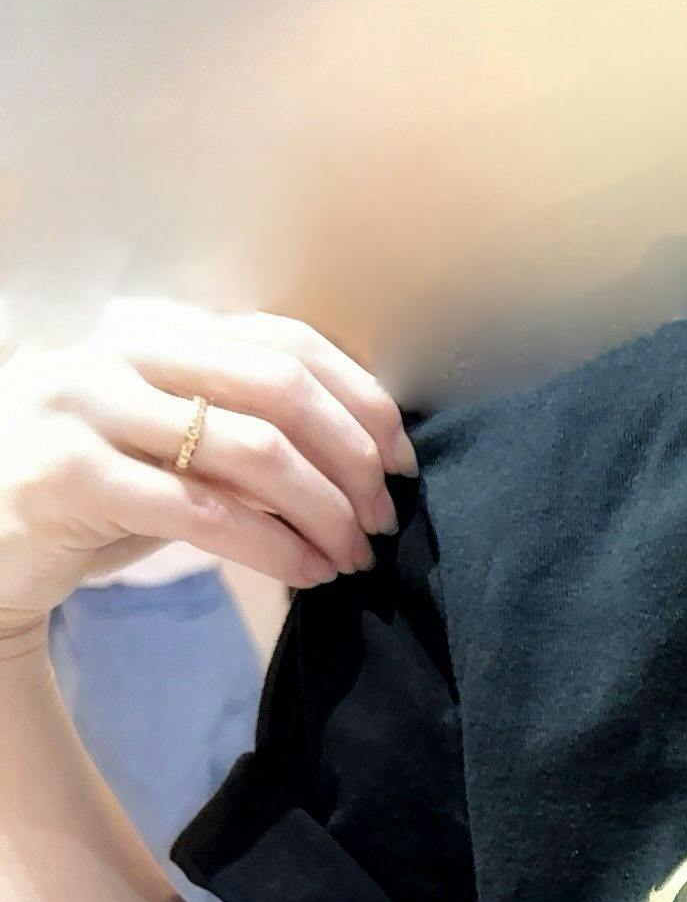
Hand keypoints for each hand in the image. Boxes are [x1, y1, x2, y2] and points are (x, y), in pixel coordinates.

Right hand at [0, 297, 414, 658]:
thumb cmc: (86, 493)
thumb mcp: (160, 440)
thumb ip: (237, 425)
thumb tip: (363, 456)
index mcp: (151, 329)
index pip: (283, 339)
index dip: (359, 397)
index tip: (401, 458)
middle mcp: (115, 351)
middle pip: (279, 387)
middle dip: (352, 457)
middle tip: (383, 515)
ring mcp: (85, 407)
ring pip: (252, 450)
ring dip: (323, 510)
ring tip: (352, 553)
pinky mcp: (70, 475)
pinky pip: (206, 512)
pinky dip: (275, 547)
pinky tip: (306, 572)